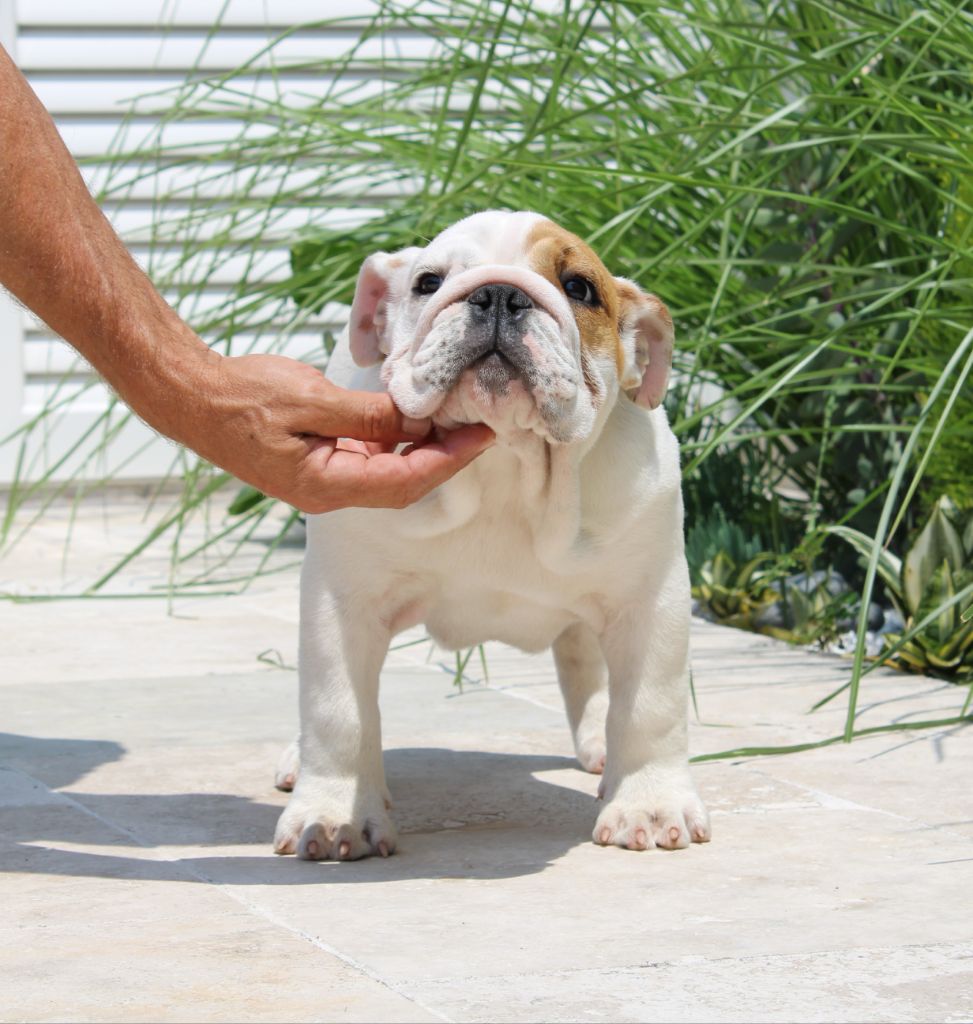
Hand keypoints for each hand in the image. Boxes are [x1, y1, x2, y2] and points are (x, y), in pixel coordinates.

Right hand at [180, 353, 493, 513]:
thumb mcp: (312, 400)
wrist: (192, 397)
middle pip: (403, 483)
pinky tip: (412, 417)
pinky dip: (394, 441)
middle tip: (479, 424)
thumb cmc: (243, 396)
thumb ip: (370, 416)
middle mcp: (328, 493)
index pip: (406, 482)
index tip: (482, 436)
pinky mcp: (318, 463)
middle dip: (444, 456)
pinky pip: (368, 458)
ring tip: (454, 417)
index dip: (449, 460)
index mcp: (326, 486)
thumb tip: (419, 423)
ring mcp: (323, 481)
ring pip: (388, 472)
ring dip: (421, 448)